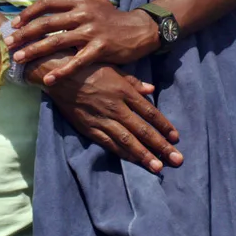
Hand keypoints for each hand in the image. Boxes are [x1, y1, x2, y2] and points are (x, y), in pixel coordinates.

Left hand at [7, 0, 160, 84]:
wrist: (141, 30)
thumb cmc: (114, 17)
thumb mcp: (95, 0)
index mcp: (80, 1)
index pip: (48, 4)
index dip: (29, 13)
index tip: (14, 23)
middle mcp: (83, 13)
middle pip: (46, 23)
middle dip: (24, 34)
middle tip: (9, 43)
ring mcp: (91, 31)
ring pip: (56, 42)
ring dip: (35, 51)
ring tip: (19, 59)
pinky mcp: (100, 48)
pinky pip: (76, 61)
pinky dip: (62, 71)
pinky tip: (49, 80)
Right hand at [46, 62, 182, 172]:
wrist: (58, 75)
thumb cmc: (88, 67)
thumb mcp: (114, 68)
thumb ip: (133, 82)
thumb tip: (152, 90)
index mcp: (124, 91)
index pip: (149, 112)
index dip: (164, 126)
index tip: (176, 138)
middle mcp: (116, 107)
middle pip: (143, 130)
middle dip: (161, 146)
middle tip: (176, 160)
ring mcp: (102, 119)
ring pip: (127, 141)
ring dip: (144, 155)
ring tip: (158, 168)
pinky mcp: (89, 128)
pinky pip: (108, 143)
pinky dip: (122, 153)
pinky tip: (134, 161)